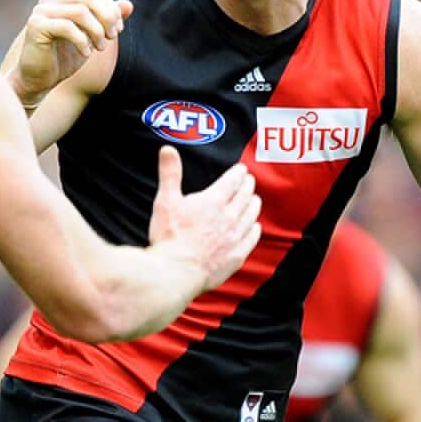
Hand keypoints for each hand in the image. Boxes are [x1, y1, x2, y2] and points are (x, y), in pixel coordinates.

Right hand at [8, 0, 132, 103]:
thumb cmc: (64, 58)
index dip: (110, 5)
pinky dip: (82, 41)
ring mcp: (41, 11)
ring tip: (100, 48)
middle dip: (107, 17)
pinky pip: (67, 27)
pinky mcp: (36, 27)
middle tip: (112, 37)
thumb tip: (129, 4)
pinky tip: (85, 54)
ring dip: (97, 31)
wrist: (38, 80)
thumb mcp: (92, 37)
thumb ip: (107, 19)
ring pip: (80, 11)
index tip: (117, 28)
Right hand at [148, 146, 260, 290]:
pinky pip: (251, 238)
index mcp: (212, 201)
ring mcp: (235, 237)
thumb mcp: (165, 201)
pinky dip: (255, 229)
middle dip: (248, 186)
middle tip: (249, 181)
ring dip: (253, 205)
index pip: (232, 181)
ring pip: (251, 215)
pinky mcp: (236, 256)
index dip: (238, 173)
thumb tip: (168, 150)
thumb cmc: (169, 237)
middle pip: (245, 196)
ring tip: (254, 199)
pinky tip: (254, 227)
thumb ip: (169, 174)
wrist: (177, 272)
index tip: (242, 169)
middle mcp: (229, 217)